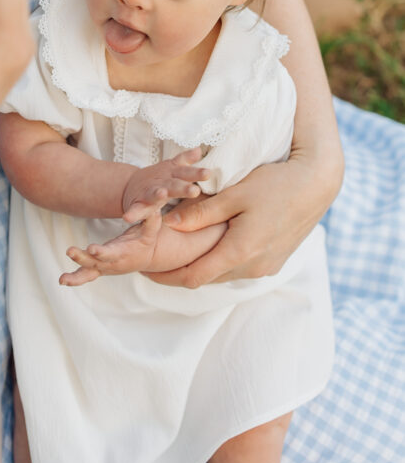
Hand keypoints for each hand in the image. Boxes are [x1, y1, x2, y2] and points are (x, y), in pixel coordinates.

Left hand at [60, 211, 162, 285]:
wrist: (145, 257)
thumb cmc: (146, 240)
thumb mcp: (151, 228)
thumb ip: (151, 219)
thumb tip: (153, 208)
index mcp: (123, 253)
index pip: (111, 253)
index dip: (102, 252)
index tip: (92, 249)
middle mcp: (112, 263)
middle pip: (95, 262)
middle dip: (82, 258)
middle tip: (70, 251)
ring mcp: (104, 268)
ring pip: (88, 272)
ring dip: (75, 276)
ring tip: (62, 279)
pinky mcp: (98, 269)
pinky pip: (85, 276)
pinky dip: (74, 279)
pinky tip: (62, 280)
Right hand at [121, 148, 208, 222]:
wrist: (131, 186)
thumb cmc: (159, 179)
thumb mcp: (171, 168)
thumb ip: (185, 160)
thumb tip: (198, 149)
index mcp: (172, 176)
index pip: (186, 174)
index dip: (197, 173)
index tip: (208, 173)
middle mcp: (162, 184)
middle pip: (174, 185)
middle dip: (183, 188)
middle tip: (195, 191)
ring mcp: (149, 193)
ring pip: (155, 195)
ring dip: (157, 195)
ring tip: (162, 194)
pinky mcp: (138, 204)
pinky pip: (135, 210)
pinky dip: (132, 213)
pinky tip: (128, 218)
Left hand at [159, 153, 331, 287]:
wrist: (317, 185)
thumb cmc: (275, 184)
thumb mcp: (233, 194)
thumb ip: (201, 212)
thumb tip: (169, 224)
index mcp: (240, 252)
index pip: (193, 276)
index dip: (165, 275)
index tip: (145, 269)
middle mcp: (253, 267)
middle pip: (207, 278)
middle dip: (180, 272)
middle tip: (155, 261)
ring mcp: (267, 267)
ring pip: (224, 273)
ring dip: (202, 266)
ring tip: (178, 251)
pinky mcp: (275, 260)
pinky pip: (240, 267)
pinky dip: (221, 260)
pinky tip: (210, 245)